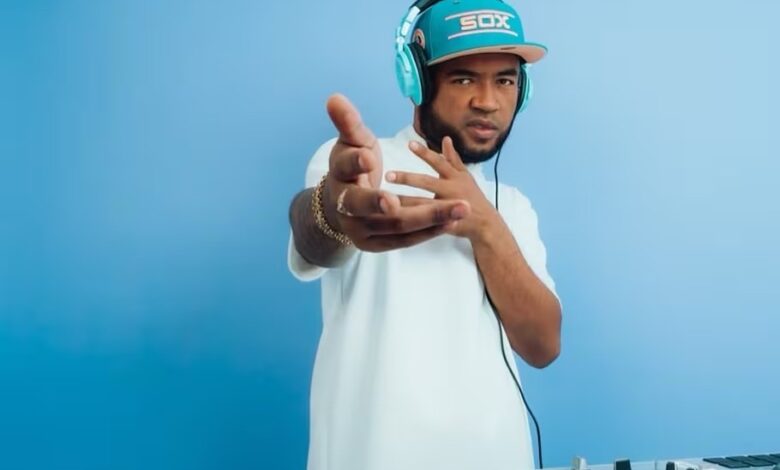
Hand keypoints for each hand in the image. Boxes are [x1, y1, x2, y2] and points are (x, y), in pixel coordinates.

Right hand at [323, 95, 470, 251]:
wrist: (341, 204)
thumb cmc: (349, 167)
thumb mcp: (348, 142)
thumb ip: (347, 122)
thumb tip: (335, 97)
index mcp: (337, 178)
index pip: (344, 168)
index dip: (355, 163)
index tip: (370, 159)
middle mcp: (345, 209)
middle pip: (376, 207)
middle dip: (407, 205)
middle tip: (433, 199)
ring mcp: (360, 231)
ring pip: (397, 226)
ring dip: (431, 217)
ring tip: (461, 208)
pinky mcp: (375, 244)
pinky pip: (404, 238)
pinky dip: (428, 229)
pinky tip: (452, 220)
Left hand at [385, 136, 498, 241]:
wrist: (486, 224)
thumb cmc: (472, 197)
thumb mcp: (465, 176)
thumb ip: (452, 158)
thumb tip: (445, 139)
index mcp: (455, 177)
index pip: (438, 162)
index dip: (424, 153)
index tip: (409, 144)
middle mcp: (451, 190)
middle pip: (427, 182)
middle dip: (407, 178)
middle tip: (388, 175)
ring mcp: (447, 208)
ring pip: (422, 204)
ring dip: (404, 201)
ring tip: (385, 198)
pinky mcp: (444, 224)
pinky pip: (424, 223)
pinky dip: (410, 220)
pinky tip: (394, 218)